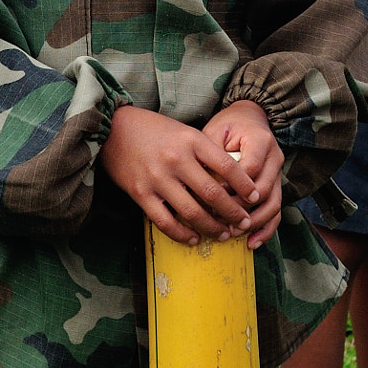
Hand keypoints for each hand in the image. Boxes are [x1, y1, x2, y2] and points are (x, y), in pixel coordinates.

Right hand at [101, 104, 260, 244]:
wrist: (113, 128)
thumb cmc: (153, 129)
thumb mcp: (184, 131)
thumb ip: (205, 152)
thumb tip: (231, 180)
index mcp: (191, 140)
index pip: (227, 166)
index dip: (245, 186)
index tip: (255, 198)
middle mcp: (176, 159)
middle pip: (213, 194)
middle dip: (233, 213)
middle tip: (243, 223)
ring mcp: (158, 178)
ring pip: (192, 212)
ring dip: (212, 228)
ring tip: (223, 235)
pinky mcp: (141, 194)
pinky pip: (166, 222)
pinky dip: (182, 234)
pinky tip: (193, 239)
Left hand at [202, 101, 284, 246]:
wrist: (250, 118)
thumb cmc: (228, 126)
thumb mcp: (216, 131)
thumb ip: (210, 153)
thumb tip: (197, 182)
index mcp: (260, 140)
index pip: (250, 168)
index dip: (232, 185)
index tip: (213, 193)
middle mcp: (275, 157)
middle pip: (263, 190)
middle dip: (241, 208)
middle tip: (219, 220)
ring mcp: (279, 174)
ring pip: (273, 204)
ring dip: (253, 223)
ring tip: (233, 234)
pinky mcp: (277, 186)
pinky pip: (277, 211)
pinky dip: (266, 229)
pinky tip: (252, 243)